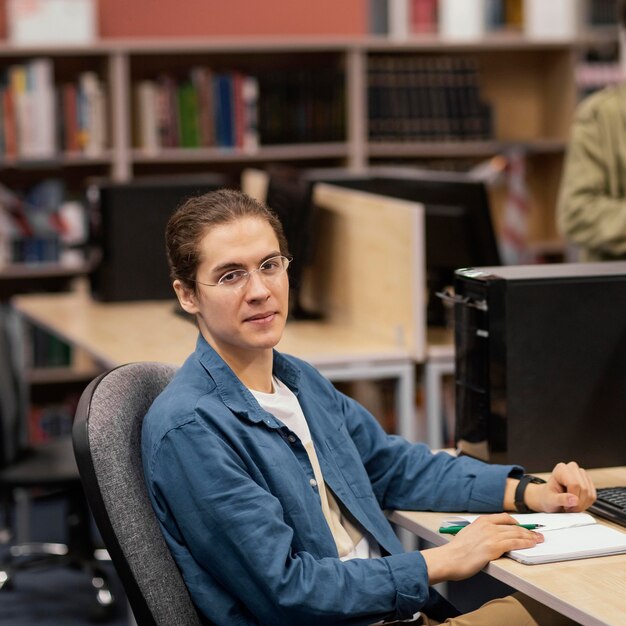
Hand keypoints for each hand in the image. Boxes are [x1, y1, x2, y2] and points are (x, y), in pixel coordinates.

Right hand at [422, 513, 542, 583]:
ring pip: (516, 533)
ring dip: (530, 537)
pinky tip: (531, 544)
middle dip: (527, 530)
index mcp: (481, 521)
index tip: (524, 527)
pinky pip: (514, 543)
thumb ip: (481, 532)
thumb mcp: (469, 533)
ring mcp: (492, 535)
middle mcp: (488, 525)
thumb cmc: (457, 550)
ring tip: (538, 539)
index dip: (517, 523)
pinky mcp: (494, 547)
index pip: (504, 518)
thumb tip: (492, 536)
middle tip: (537, 534)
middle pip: (513, 526)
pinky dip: (525, 543)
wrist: (450, 559)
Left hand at [525, 461, 596, 512]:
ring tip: (571, 505)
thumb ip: (561, 499)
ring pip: (590, 494)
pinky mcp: (588, 482)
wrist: (548, 498)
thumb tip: (574, 499)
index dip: (572, 498)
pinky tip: (576, 503)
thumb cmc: (547, 497)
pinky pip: (593, 497)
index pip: (575, 484)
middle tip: (568, 507)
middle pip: (584, 489)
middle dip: (577, 503)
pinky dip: (586, 504)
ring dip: (582, 505)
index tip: (566, 506)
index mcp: (561, 469)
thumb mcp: (550, 500)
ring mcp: (582, 474)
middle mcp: (572, 468)